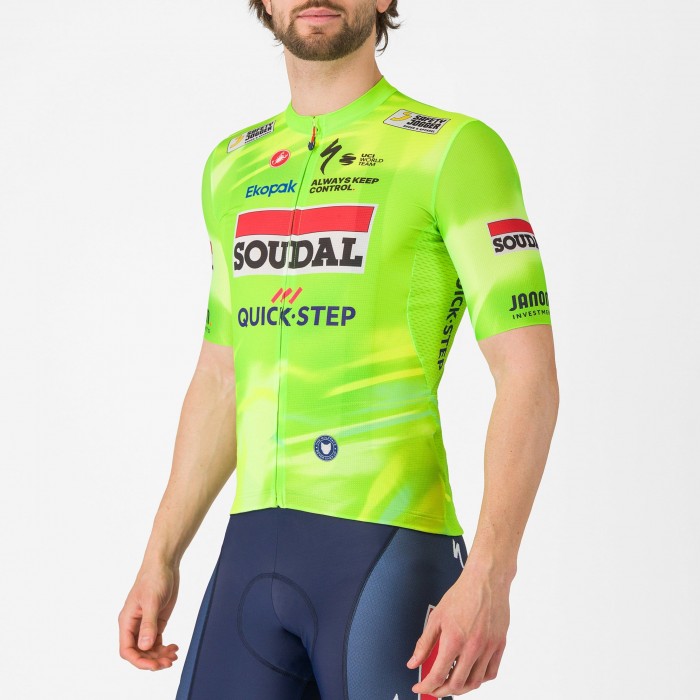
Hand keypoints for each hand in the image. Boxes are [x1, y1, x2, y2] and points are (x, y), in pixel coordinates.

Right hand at [118, 563, 179, 670]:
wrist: (164, 564)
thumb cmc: (154, 578)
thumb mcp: (152, 601)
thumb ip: (148, 624)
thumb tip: (145, 647)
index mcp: (127, 621)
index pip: (127, 649)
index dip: (139, 660)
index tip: (153, 665)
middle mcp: (134, 625)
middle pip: (139, 652)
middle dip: (152, 660)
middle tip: (168, 662)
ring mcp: (146, 624)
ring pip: (149, 648)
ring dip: (160, 655)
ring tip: (174, 656)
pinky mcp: (156, 621)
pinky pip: (157, 641)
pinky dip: (164, 647)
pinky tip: (174, 648)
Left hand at [406, 564, 510, 694]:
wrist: (486, 580)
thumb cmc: (461, 594)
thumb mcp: (436, 617)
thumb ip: (424, 643)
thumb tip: (413, 663)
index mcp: (454, 640)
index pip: (437, 675)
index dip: (426, 687)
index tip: (420, 688)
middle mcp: (473, 647)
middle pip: (457, 684)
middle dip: (442, 691)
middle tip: (434, 688)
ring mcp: (488, 648)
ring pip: (475, 682)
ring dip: (461, 688)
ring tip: (451, 683)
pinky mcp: (500, 645)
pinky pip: (491, 673)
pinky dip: (480, 679)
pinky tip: (471, 674)